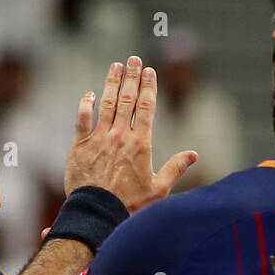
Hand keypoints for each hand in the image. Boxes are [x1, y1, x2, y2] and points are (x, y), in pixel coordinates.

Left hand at [63, 55, 197, 210]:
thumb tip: (194, 154)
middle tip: (134, 60)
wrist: (98, 214)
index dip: (148, 87)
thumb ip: (176, 168)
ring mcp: (99, 138)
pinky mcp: (81, 145)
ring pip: (106, 103)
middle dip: (132, 77)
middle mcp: (120, 136)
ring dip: (112, 83)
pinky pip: (82, 118)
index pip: (146, 107)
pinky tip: (90, 94)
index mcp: (141, 144)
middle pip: (127, 99)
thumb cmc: (130, 205)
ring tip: (116, 66)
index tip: (150, 71)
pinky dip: (86, 104)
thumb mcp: (158, 189)